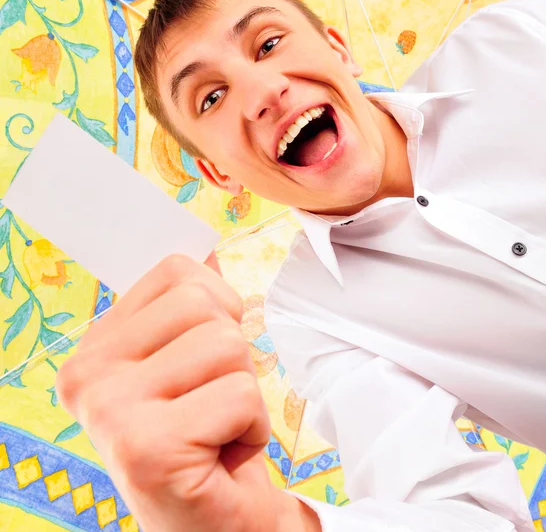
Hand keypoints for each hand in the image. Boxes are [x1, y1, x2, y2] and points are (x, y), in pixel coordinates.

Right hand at [56, 254, 318, 531]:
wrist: (216, 518)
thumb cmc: (206, 435)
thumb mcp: (190, 361)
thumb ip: (190, 304)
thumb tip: (204, 246)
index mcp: (96, 347)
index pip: (177, 271)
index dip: (217, 309)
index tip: (204, 361)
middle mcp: (87, 375)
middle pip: (205, 304)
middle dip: (234, 355)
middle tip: (214, 403)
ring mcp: (110, 411)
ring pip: (228, 345)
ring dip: (244, 392)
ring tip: (217, 428)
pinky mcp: (146, 448)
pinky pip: (241, 395)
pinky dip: (252, 427)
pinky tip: (222, 456)